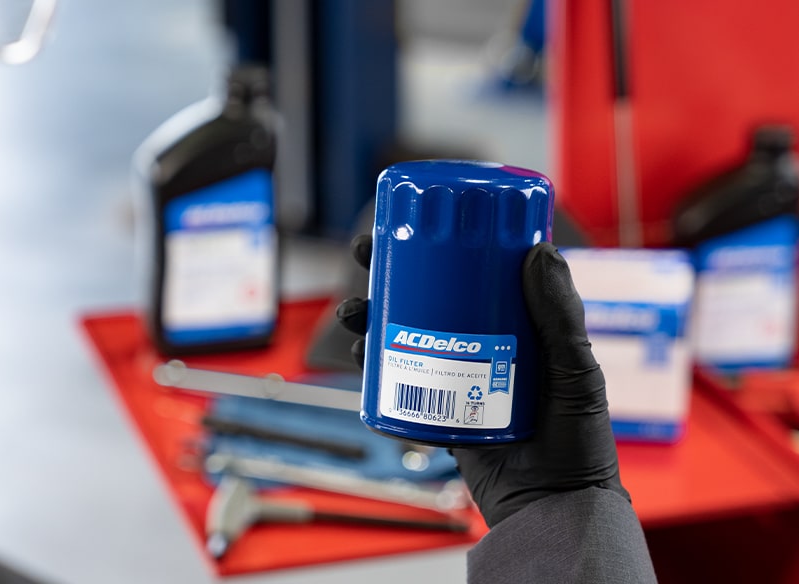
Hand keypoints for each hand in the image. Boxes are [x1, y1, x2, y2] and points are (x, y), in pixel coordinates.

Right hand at [336, 235, 628, 526]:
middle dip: (389, 276)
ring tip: (354, 312)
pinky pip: (399, 386)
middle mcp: (482, 346)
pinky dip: (374, 369)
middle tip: (364, 257)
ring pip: (403, 337)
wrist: (554, 508)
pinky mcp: (437, 412)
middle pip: (427, 298)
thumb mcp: (575, 369)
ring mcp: (457, 379)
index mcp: (518, 327)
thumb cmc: (579, 442)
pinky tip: (359, 356)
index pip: (475, 273)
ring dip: (371, 320)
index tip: (418, 224)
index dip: (441, 245)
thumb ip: (560, 317)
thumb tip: (538, 252)